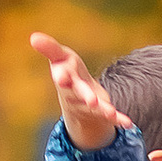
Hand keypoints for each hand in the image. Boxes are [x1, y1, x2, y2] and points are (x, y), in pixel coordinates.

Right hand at [30, 31, 132, 150]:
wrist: (74, 99)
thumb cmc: (67, 70)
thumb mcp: (59, 57)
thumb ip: (49, 48)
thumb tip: (33, 37)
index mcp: (65, 77)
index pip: (62, 76)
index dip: (62, 77)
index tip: (61, 78)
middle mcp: (74, 93)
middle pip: (79, 94)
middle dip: (85, 96)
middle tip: (91, 100)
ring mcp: (87, 104)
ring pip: (95, 108)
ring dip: (103, 110)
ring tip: (111, 113)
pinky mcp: (101, 111)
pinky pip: (110, 116)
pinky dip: (118, 119)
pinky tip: (128, 123)